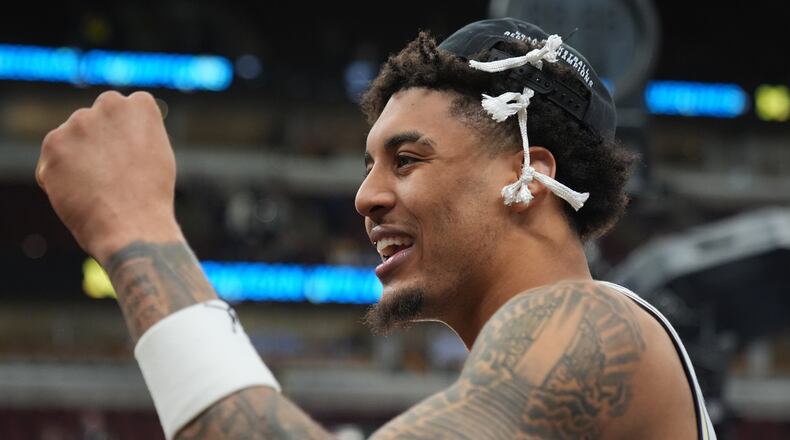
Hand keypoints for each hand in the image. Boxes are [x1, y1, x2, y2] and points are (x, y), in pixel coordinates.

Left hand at [36, 91, 182, 262]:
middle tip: (111, 175)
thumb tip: (114, 132)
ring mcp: (79, 122)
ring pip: (71, 139)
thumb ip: (135, 133)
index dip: (125, 136)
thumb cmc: (151, 196)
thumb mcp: (157, 153)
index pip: (125, 108)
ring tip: (98, 188)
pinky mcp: (53, 143)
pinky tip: (80, 193)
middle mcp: (109, 104)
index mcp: (141, 104)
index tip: (130, 157)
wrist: (132, 225)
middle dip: (97, 142)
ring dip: (78, 158)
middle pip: (94, 120)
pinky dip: (60, 176)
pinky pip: (52, 159)